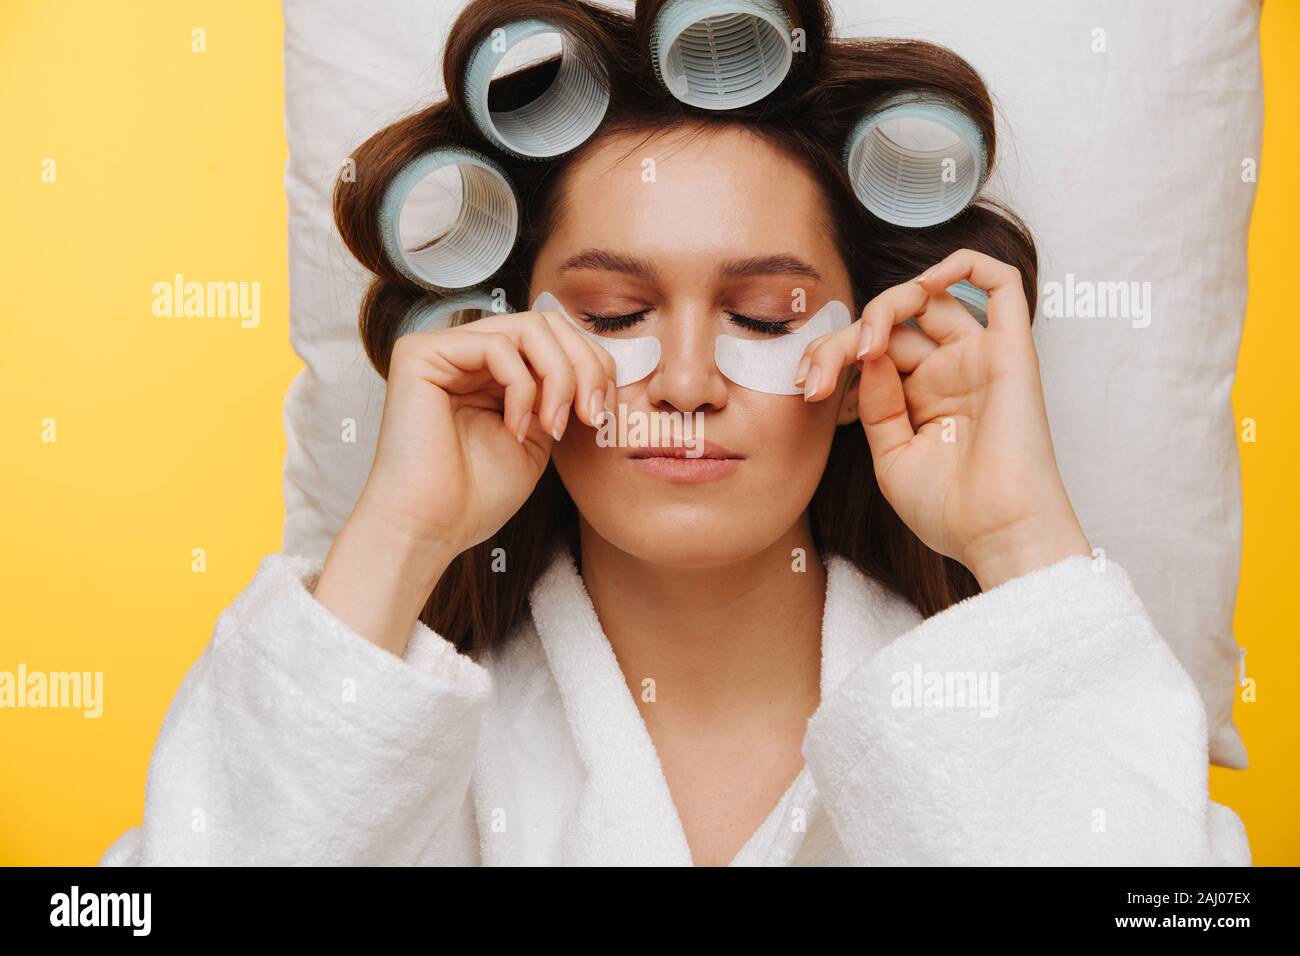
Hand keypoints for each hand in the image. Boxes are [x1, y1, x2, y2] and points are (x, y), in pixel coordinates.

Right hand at [313, 307, 614, 652]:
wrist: (431, 529)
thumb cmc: (477, 496)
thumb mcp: (539, 435)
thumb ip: (560, 394)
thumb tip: (600, 366)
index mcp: (492, 369)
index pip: (556, 336)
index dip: (593, 366)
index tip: (602, 415)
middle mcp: (466, 351)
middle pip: (548, 322)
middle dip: (585, 366)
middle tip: (590, 416)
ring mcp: (442, 348)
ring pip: (528, 326)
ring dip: (560, 376)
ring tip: (554, 426)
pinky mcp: (420, 352)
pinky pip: (497, 345)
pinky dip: (521, 387)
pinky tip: (514, 428)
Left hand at [799, 249, 1091, 589]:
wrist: (996, 536)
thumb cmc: (950, 512)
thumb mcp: (891, 458)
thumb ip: (877, 403)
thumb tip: (868, 353)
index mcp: (921, 397)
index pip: (871, 351)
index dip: (833, 357)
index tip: (807, 389)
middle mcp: (950, 371)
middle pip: (890, 324)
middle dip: (842, 340)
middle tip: (816, 376)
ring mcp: (979, 358)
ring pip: (928, 299)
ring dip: (883, 308)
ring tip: (863, 347)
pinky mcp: (1010, 351)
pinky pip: (1000, 284)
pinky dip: (963, 266)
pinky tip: (923, 287)